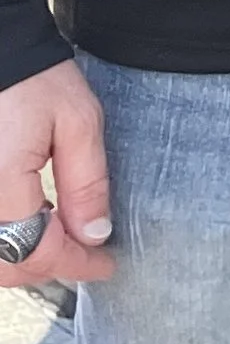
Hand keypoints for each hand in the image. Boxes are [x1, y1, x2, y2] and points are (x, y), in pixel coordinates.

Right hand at [0, 60, 112, 289]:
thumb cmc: (34, 76)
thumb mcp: (78, 122)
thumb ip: (87, 184)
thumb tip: (95, 235)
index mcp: (1, 188)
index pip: (37, 251)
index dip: (76, 265)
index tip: (106, 265)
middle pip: (5, 264)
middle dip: (46, 267)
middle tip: (86, 256)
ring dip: (21, 258)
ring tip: (62, 239)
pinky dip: (3, 239)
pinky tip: (30, 221)